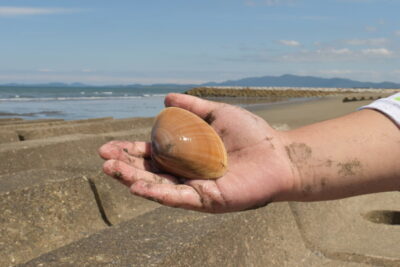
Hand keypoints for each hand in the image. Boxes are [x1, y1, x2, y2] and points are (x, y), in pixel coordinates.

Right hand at [99, 93, 294, 212]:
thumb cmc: (252, 135)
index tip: (108, 147)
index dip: (129, 151)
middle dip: (124, 166)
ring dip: (133, 180)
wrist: (279, 154)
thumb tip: (166, 97)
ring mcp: (195, 189)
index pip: (152, 154)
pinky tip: (137, 187)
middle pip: (149, 171)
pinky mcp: (207, 201)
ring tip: (111, 170)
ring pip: (158, 187)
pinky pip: (178, 198)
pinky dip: (156, 194)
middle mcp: (187, 174)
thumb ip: (193, 107)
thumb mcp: (218, 114)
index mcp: (187, 155)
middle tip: (103, 158)